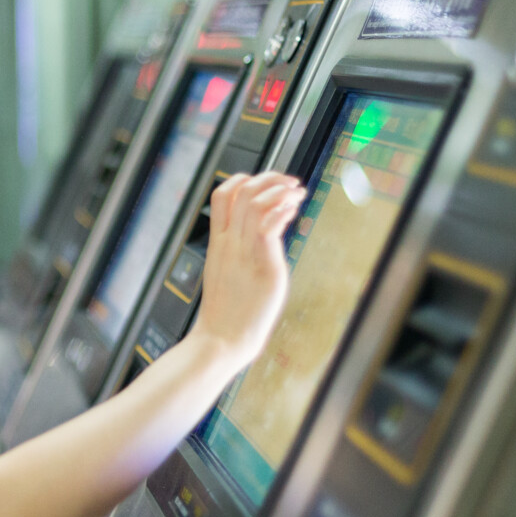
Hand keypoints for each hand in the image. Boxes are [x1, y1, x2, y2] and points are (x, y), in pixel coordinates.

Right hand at [190, 171, 302, 368]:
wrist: (222, 339)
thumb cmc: (227, 312)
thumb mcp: (226, 273)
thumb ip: (238, 252)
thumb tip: (259, 240)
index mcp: (218, 242)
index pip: (222, 195)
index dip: (244, 179)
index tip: (265, 182)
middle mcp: (229, 242)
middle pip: (243, 191)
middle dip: (271, 177)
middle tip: (289, 181)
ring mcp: (244, 252)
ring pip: (257, 202)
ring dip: (282, 190)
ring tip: (297, 193)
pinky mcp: (262, 265)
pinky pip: (269, 226)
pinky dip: (283, 211)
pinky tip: (294, 211)